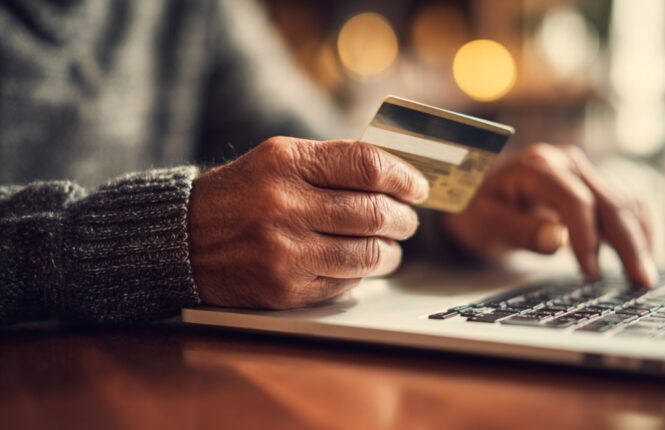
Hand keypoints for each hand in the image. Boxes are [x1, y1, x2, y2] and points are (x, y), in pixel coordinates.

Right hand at [188, 137, 428, 308]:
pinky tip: (359, 265)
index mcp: (286, 163)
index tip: (417, 187)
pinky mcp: (285, 289)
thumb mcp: (278, 160)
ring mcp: (285, 252)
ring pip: (368, 254)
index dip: (403, 176)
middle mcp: (285, 205)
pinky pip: (345, 282)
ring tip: (391, 246)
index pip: (366, 165)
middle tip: (408, 220)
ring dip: (391, 252)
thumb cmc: (240, 195)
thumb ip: (332, 163)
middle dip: (404, 219)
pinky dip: (361, 274)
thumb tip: (395, 177)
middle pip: (374, 212)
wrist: (182, 239)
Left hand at [442, 143, 656, 286]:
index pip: (575, 200)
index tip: (591, 272)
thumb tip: (557, 240)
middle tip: (641, 281)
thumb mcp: (486, 223)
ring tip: (645, 277)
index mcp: (537, 166)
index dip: (587, 237)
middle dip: (628, 243)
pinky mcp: (592, 184)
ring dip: (639, 239)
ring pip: (624, 202)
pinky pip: (625, 203)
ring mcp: (583, 171)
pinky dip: (638, 227)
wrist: (475, 194)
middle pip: (609, 201)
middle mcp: (566, 162)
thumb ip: (519, 230)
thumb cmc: (478, 210)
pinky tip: (644, 254)